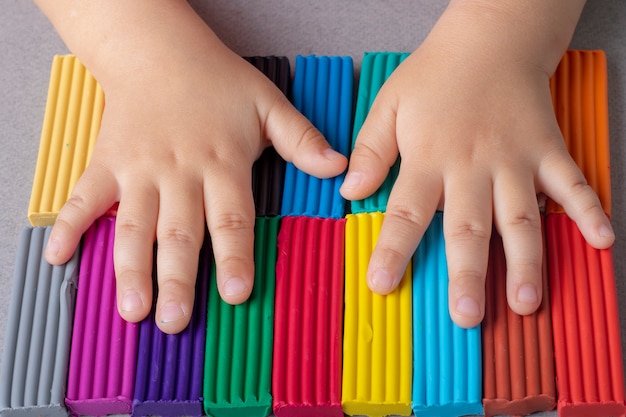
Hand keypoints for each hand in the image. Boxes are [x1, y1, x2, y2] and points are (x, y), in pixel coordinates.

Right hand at [43, 7, 346, 333]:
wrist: (159, 51)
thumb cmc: (216, 80)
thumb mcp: (268, 104)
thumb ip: (302, 139)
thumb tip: (338, 168)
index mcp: (221, 163)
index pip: (231, 219)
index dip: (235, 257)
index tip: (237, 293)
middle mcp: (179, 172)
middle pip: (179, 233)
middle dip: (177, 280)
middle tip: (175, 321)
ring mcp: (139, 170)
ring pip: (133, 225)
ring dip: (130, 269)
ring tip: (132, 309)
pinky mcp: (107, 163)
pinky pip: (84, 196)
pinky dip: (70, 225)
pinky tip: (59, 256)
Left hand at [341, 1, 613, 327]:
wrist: (490, 39)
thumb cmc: (436, 75)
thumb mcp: (389, 105)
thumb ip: (371, 150)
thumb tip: (350, 192)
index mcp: (428, 158)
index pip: (406, 213)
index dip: (393, 251)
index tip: (381, 284)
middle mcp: (471, 165)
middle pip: (468, 227)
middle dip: (467, 275)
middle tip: (467, 316)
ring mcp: (514, 159)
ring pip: (520, 217)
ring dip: (526, 261)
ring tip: (527, 302)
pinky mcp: (547, 149)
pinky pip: (570, 183)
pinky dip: (588, 211)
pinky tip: (601, 242)